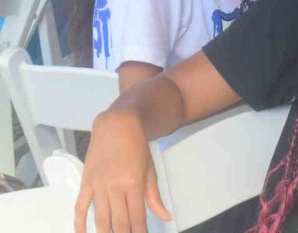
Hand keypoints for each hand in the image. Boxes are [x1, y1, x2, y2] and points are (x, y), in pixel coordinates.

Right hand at [75, 110, 171, 232]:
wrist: (117, 125)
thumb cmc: (137, 146)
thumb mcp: (150, 170)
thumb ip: (155, 197)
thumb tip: (166, 216)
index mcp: (134, 184)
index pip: (137, 218)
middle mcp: (114, 187)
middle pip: (119, 222)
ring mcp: (98, 185)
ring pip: (101, 219)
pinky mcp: (86, 182)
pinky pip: (80, 207)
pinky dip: (80, 224)